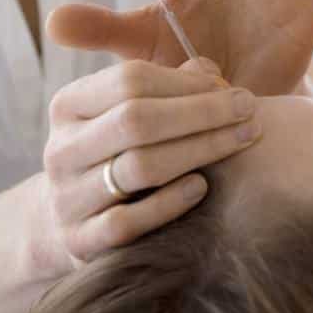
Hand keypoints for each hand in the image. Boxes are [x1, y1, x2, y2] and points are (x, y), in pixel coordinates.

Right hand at [30, 57, 258, 277]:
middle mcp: (61, 150)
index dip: (187, 83)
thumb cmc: (120, 155)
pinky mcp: (80, 241)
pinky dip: (170, 203)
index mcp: (69, 106)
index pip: (129, 80)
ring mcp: (66, 198)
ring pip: (138, 167)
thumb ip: (167, 86)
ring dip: (199, 151)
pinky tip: (202, 187)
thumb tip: (209, 71)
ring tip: (241, 141)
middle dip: (202, 113)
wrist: (71, 224)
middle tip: (251, 113)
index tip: (234, 90)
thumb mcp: (131, 113)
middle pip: (136, 119)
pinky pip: (128, 221)